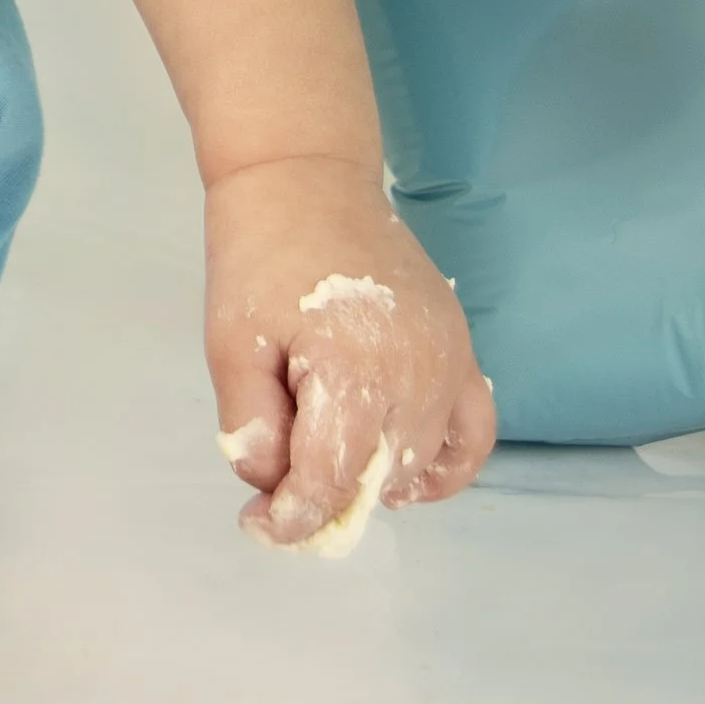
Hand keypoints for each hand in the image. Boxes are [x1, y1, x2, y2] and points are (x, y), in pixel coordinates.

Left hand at [203, 156, 495, 547]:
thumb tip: (271, 486)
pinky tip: (405, 479)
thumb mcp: (230, 340)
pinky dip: (448, 466)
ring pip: (421, 462)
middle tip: (279, 495)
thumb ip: (250, 423)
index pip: (332, 479)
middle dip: (326, 501)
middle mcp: (417, 372)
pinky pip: (474, 431)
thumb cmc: (259, 255)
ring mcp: (450, 359)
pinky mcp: (462, 347)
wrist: (306, 178)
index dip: (292, 516)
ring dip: (375, 484)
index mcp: (354, 367)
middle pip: (378, 478)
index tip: (259, 525)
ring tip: (327, 476)